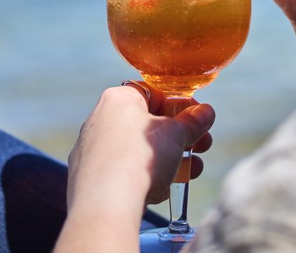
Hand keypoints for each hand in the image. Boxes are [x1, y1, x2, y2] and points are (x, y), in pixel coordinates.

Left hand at [56, 84, 214, 251]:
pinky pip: (123, 171)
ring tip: (191, 171)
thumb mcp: (177, 133)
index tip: (197, 119)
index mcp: (119, 98)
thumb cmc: (140, 157)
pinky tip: (163, 189)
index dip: (180, 106)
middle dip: (179, 137)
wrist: (106, 202)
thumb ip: (193, 121)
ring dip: (168, 159)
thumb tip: (206, 113)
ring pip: (138, 150)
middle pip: (147, 124)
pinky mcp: (89, 177)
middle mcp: (100, 119)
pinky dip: (145, 177)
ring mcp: (92, 149)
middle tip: (200, 146)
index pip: (154, 93)